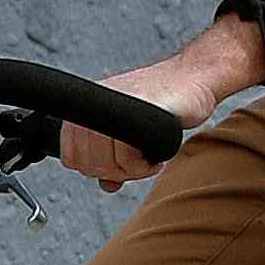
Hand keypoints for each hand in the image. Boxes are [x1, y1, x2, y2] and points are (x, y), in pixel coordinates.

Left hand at [61, 10, 264, 188]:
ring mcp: (109, 106)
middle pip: (88, 165)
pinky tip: (154, 156)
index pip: (71, 159)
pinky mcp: (131, 111)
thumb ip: (113, 159)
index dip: (97, 170)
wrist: (193, 80)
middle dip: (116, 173)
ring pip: (105, 162)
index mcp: (84, 109)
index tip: (119, 165)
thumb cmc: (164, 103)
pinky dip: (142, 165)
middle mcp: (92, 105)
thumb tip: (106, 184)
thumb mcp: (130, 134)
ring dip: (132, 171)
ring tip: (148, 157)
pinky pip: (125, 155)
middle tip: (138, 163)